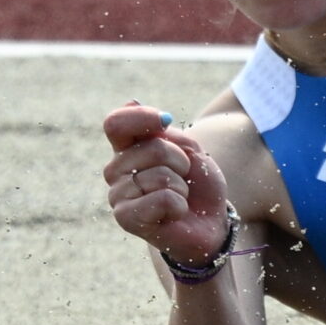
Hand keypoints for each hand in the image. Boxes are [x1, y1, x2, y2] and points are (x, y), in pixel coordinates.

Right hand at [102, 103, 231, 265]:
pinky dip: (179, 205)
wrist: (209, 222)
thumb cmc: (197, 183)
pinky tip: (173, 213)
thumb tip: (131, 102)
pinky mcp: (125, 218)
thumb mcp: (190, 149)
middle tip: (182, 176)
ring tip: (177, 196)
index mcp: (128, 148)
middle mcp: (116, 169)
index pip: (116, 122)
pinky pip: (164, 199)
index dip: (141, 117)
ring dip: (181, 186)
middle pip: (153, 148)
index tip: (165, 121)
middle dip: (181, 161)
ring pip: (161, 175)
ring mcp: (117, 194)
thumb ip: (163, 131)